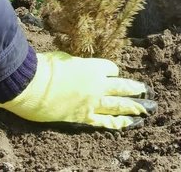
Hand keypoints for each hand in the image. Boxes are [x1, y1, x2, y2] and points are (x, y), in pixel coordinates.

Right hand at [0, 51, 156, 129]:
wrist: (30, 85)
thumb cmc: (43, 66)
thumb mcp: (64, 57)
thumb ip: (76, 64)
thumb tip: (77, 67)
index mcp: (94, 67)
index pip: (112, 69)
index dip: (112, 72)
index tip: (111, 74)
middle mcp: (98, 85)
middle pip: (123, 87)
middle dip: (137, 90)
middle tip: (149, 92)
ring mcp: (92, 102)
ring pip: (119, 104)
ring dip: (136, 106)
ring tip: (149, 108)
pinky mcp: (83, 117)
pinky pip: (105, 121)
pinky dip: (119, 123)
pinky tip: (131, 124)